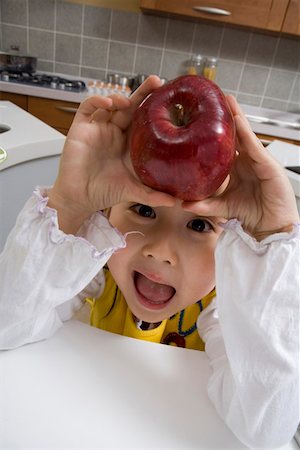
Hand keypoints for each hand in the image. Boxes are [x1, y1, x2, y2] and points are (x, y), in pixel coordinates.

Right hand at [48, 75, 174, 233]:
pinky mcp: (81, 128)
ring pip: (110, 103)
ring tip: (128, 101)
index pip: (144, 120)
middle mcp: (115, 132)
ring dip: (120, 98)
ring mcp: (98, 128)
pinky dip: (97, 101)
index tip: (170, 98)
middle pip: (130, 106)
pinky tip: (108, 103)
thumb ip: (153, 194)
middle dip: (143, 93)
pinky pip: (88, 107)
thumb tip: (176, 201)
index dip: (154, 107)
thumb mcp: (133, 191)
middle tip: (157, 82)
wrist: (80, 198)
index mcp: (129, 143)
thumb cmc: (105, 192)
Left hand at [183, 96, 298, 239]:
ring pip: (245, 135)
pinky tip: (237, 120)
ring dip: (236, 116)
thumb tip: (183, 203)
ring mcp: (258, 160)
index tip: (199, 119)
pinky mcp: (268, 164)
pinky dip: (246, 133)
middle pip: (234, 135)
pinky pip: (254, 146)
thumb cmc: (251, 214)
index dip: (212, 133)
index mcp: (236, 167)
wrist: (271, 227)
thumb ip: (204, 204)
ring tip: (227, 100)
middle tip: (212, 100)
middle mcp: (246, 160)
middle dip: (224, 118)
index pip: (223, 145)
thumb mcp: (222, 207)